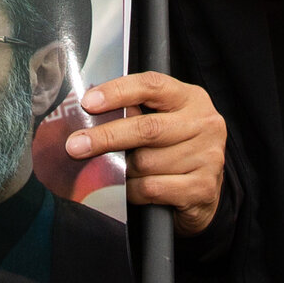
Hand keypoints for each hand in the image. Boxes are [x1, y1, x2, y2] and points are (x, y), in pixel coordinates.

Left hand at [66, 71, 226, 236]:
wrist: (204, 196)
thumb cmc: (175, 150)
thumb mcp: (162, 122)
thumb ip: (137, 113)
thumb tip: (93, 114)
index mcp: (191, 98)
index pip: (151, 86)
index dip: (117, 91)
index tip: (88, 102)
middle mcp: (205, 123)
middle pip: (147, 128)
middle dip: (106, 137)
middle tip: (76, 145)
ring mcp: (207, 156)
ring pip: (146, 162)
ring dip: (123, 171)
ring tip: (118, 173)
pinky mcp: (202, 188)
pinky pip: (152, 188)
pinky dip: (133, 191)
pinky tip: (131, 190)